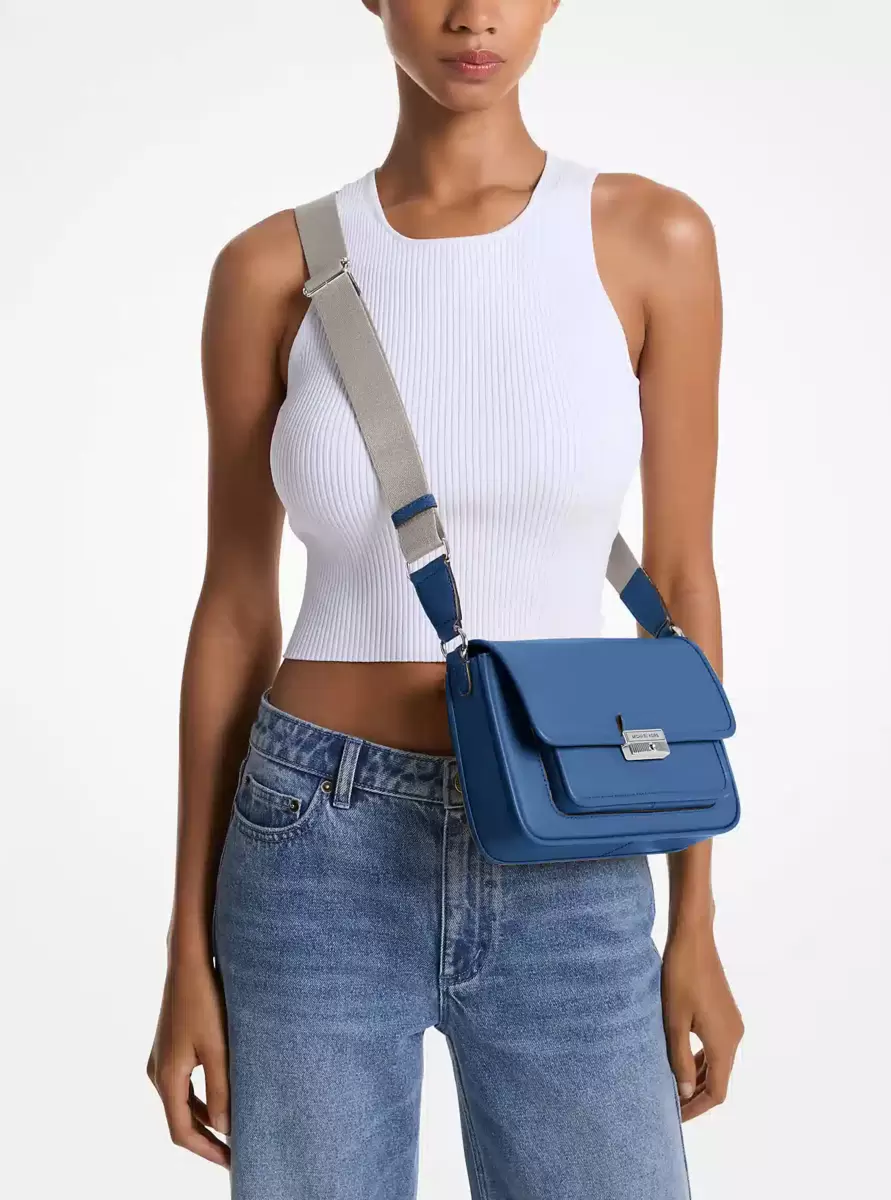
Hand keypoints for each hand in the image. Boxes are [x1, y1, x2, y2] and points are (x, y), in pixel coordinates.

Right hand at [146, 953, 230, 1166]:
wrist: (188, 962)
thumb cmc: (205, 1001)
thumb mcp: (219, 1048)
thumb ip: (222, 1090)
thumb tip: (225, 1127)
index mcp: (167, 1078)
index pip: (182, 1131)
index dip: (207, 1151)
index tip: (232, 1162)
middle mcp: (158, 1073)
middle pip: (180, 1120)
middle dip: (207, 1139)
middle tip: (236, 1152)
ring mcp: (161, 1059)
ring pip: (182, 1103)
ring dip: (205, 1119)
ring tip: (233, 1130)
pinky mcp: (170, 1048)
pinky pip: (183, 1085)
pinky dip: (201, 1099)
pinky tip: (223, 1100)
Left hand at [661, 925, 743, 1120]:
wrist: (694, 938)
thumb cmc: (680, 977)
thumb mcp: (674, 1021)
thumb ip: (679, 1059)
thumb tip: (686, 1093)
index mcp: (724, 1043)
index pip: (716, 1091)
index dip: (696, 1108)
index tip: (675, 1118)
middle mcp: (734, 1037)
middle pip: (719, 1079)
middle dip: (696, 1096)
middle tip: (670, 1107)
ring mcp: (732, 1024)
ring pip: (717, 1063)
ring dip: (697, 1078)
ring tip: (673, 1088)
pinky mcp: (725, 1013)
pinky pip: (715, 1047)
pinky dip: (700, 1059)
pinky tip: (681, 1060)